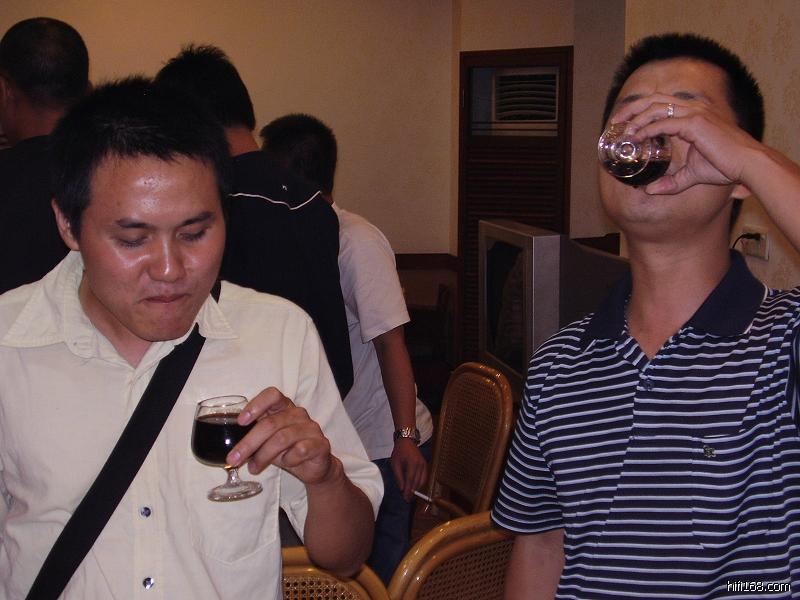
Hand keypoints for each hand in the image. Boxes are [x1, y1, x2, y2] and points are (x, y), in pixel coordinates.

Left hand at [226, 387, 335, 485]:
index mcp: (284, 407)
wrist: (315, 467)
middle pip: (271, 423)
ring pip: (282, 438)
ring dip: (263, 455)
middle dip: (249, 442)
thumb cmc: (288, 450)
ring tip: (253, 468)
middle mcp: (298, 414)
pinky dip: (288, 459)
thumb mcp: (267, 443)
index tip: (240, 422)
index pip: (272, 395)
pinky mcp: (321, 444)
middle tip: (234, 458)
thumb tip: (229, 453)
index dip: (256, 405)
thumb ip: (253, 441)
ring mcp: (311, 428)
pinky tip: (285, 464)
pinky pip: (300, 450)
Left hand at [391, 438, 428, 501]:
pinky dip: (420, 483)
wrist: (407, 441)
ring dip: (417, 489)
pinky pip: (425, 477)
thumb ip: (398, 476)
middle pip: (417, 482)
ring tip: (411, 495)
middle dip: (412, 492)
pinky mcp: (426, 465)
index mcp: (412, 463)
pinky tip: (416, 487)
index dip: (408, 490)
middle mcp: (420, 465)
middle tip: (407, 499)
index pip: (410, 480)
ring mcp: (424, 465)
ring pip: (422, 481)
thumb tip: (402, 488)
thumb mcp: (395, 463)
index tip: (405, 498)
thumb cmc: (399, 452)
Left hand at [611, 94, 760, 194]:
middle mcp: (692, 109)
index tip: (623, 123)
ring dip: (636, 119)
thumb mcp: (692, 175)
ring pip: (656, 108)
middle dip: (631, 109)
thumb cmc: (726, 166)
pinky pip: (664, 124)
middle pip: (654, 100)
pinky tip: (637, 138)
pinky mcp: (695, 124)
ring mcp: (694, 114)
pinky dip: (648, 130)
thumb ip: (672, 182)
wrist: (747, 164)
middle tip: (615, 122)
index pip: (660, 104)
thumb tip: (650, 191)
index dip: (639, 111)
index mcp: (692, 115)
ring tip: (623, 132)